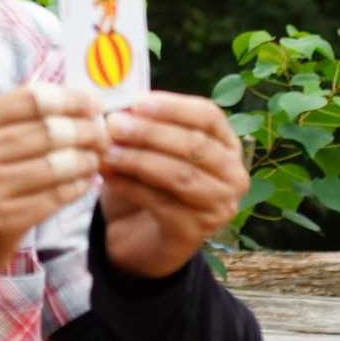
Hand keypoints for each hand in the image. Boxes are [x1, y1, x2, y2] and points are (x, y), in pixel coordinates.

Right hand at [0, 84, 107, 279]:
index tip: (93, 102)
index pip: (29, 99)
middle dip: (85, 130)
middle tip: (104, 132)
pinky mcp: (1, 222)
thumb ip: (10, 119)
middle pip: (47, 131)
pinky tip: (85, 181)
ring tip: (97, 156)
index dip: (69, 98)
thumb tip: (70, 101)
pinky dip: (76, 187)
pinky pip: (53, 197)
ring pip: (55, 166)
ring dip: (85, 159)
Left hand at [100, 92, 247, 278]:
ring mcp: (218, 207)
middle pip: (195, 145)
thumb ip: (142, 127)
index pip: (209, 116)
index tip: (137, 102)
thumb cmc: (151, 183)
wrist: (142, 238)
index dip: (174, 106)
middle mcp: (232, 176)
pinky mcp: (194, 232)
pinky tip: (107, 175)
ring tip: (107, 151)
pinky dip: (129, 186)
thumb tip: (118, 111)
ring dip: (138, 160)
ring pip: (179, 175)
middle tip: (114, 125)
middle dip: (151, 133)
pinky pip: (160, 202)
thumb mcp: (151, 149)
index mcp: (227, 145)